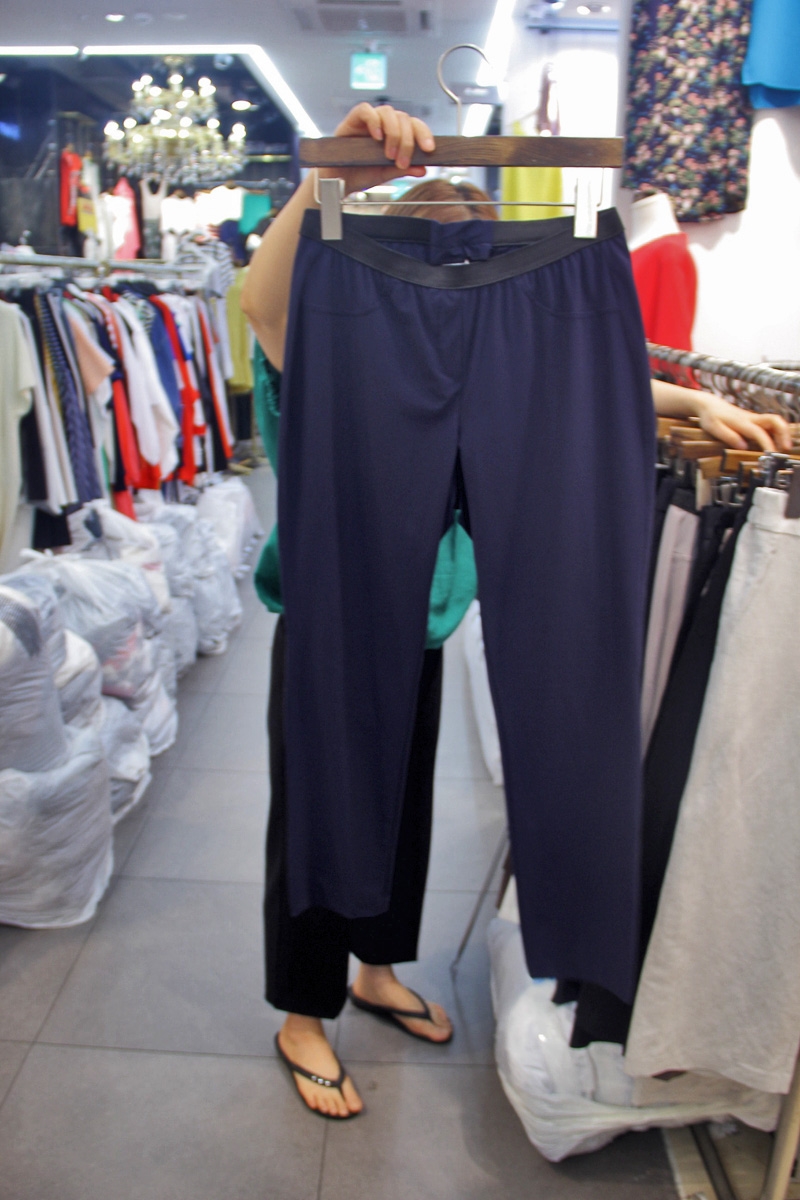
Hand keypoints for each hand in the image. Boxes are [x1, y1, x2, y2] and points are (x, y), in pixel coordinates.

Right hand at [318, 102, 434, 196]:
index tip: (429, 149)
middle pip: (403, 118)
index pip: (413, 125)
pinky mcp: (352, 120)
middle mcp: (383, 124)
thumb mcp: (386, 174)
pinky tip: (376, 136)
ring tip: (388, 154)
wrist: (338, 182)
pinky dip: (374, 121)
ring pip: (388, 112)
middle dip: (406, 141)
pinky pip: (366, 110)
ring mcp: (369, 121)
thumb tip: (423, 169)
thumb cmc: (361, 174)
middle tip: (401, 161)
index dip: (423, 134)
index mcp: (395, 133)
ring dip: (393, 133)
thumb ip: (403, 169)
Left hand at [695, 394, 791, 453]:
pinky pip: (771, 424)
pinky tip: (778, 443)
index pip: (758, 432)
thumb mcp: (714, 428)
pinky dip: (778, 432)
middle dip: (784, 434)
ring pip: (775, 422)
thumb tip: (743, 446)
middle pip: (775, 421)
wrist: (710, 405)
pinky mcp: (755, 420)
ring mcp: (755, 418)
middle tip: (786, 448)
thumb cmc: (711, 417)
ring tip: (784, 448)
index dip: (767, 443)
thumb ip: (728, 436)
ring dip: (783, 433)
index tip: (771, 454)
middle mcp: (752, 418)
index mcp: (742, 422)